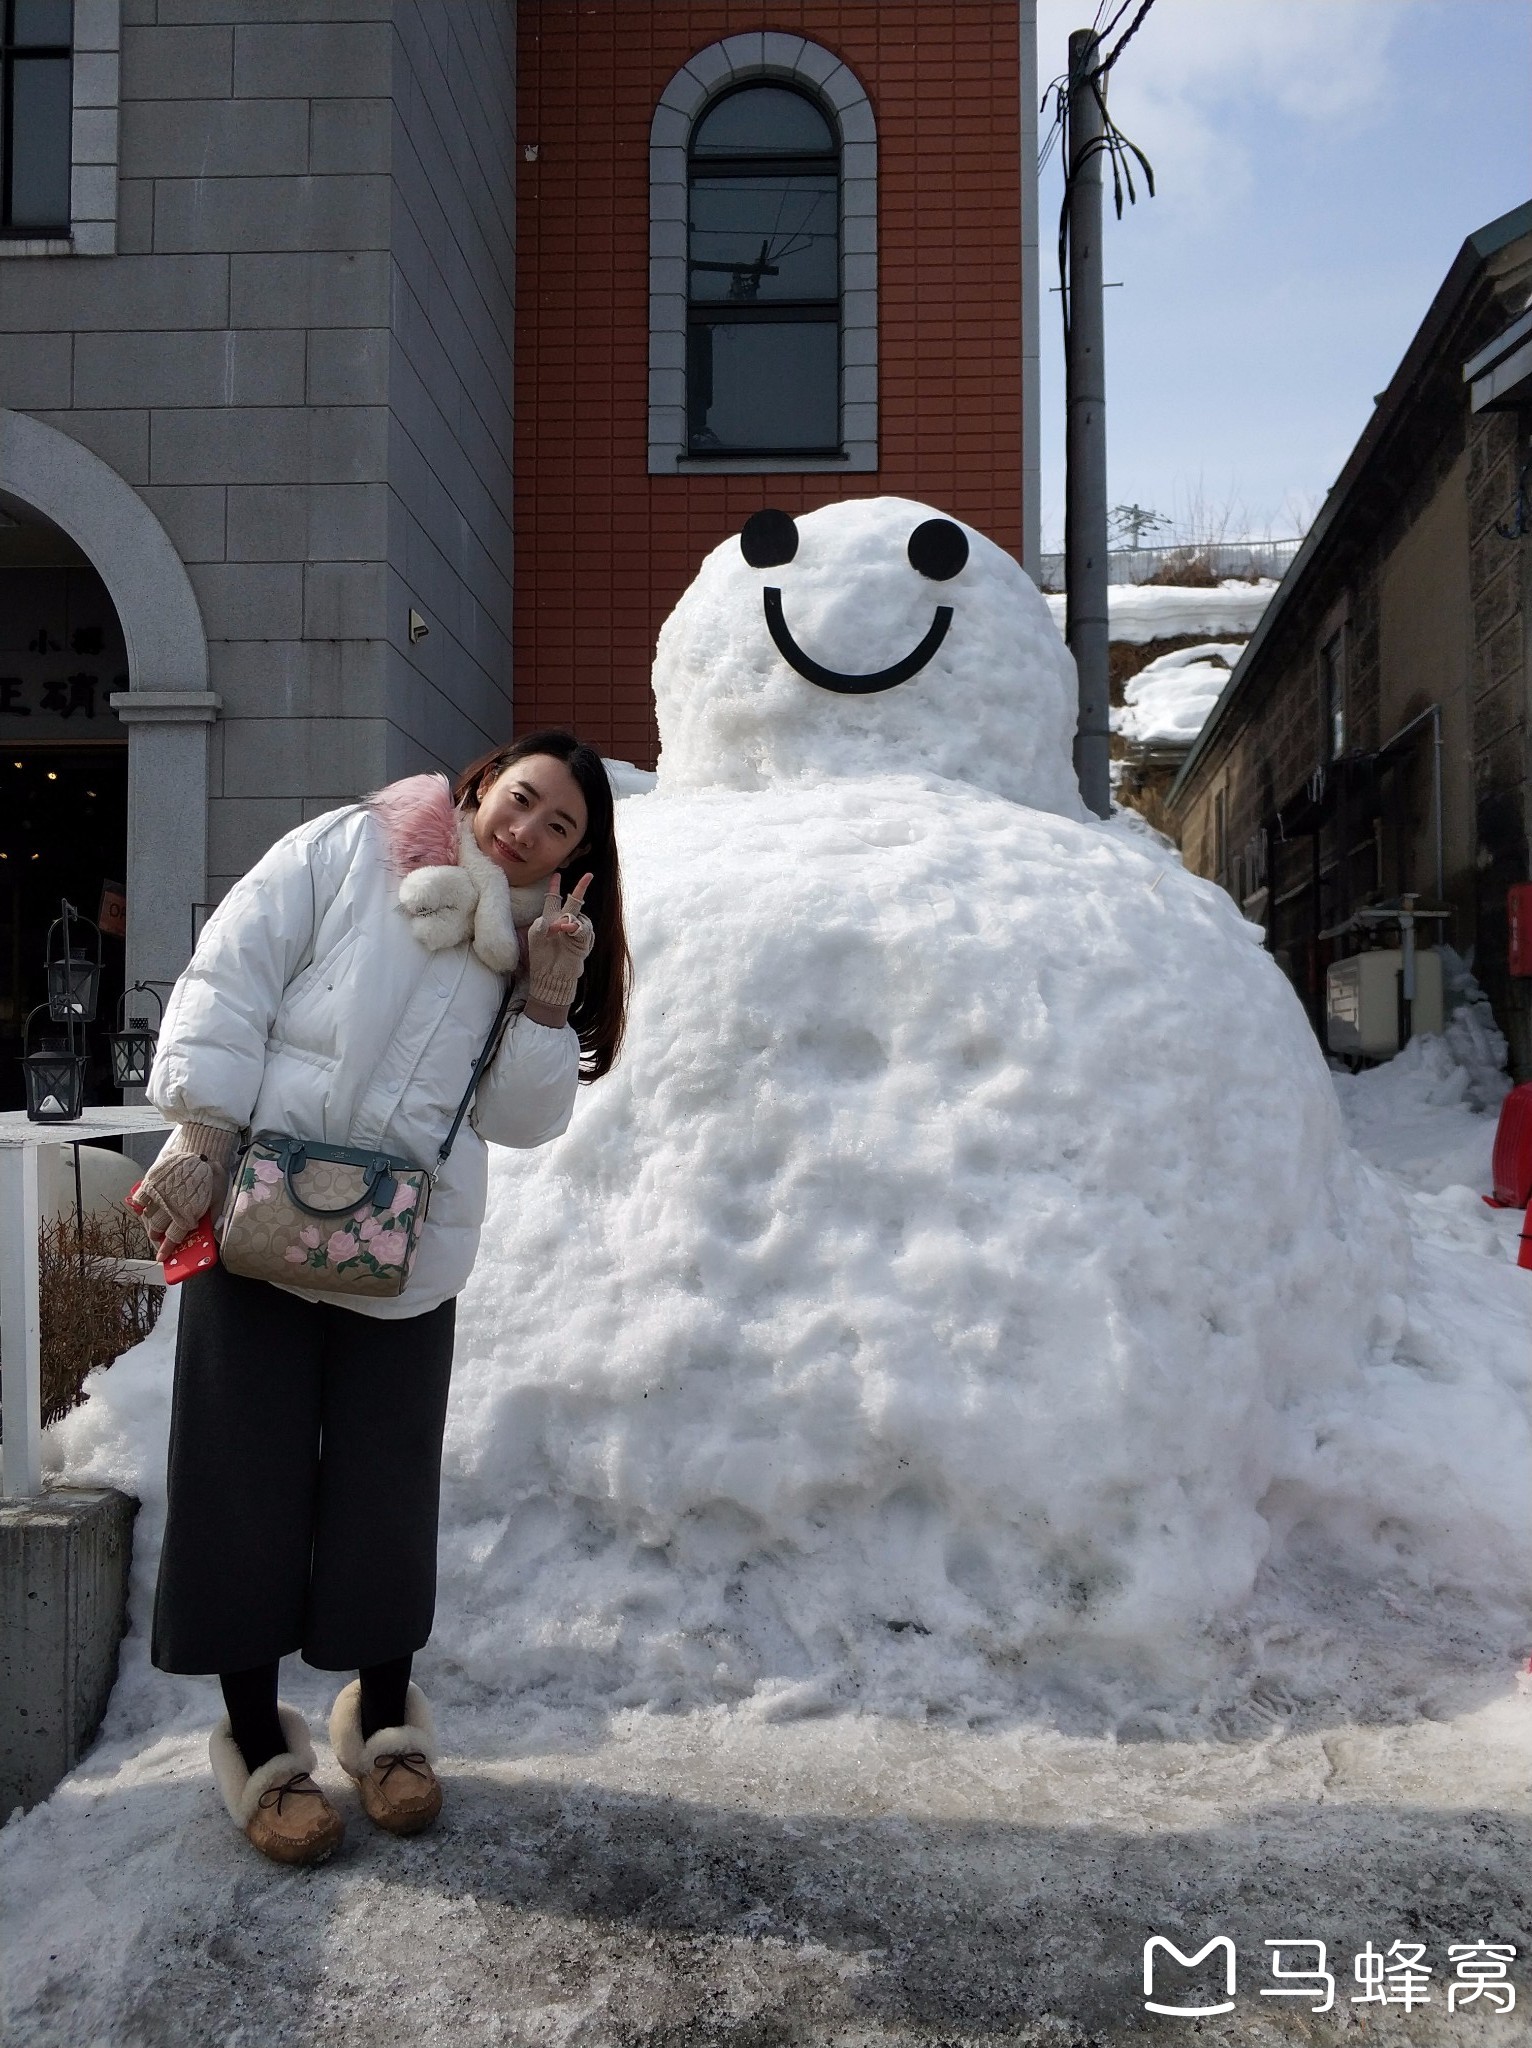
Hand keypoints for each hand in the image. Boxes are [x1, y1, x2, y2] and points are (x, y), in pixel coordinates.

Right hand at [133, 1121, 237, 1251]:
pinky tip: (142, 1208)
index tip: (161, 1258)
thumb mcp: (218, 1200)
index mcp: (187, 1214)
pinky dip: (139, 1205)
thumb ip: (212, 1219)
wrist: (201, 1151)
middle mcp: (170, 1207)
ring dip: (149, 1224)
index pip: (173, 1238)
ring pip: (148, 1217)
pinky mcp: (151, 1182)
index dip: (166, 1250)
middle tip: (158, 1238)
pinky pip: (139, 1199)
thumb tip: (210, 1234)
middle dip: (156, 1236)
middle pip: (157, 1229)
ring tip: (153, 1225)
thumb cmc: (212, 1176)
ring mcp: (158, 1195)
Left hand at [527, 871, 594, 1011]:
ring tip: (561, 928)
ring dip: (570, 920)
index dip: (555, 885)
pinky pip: (584, 929)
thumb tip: (551, 921)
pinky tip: (570, 930)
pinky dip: (577, 928)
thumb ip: (539, 926)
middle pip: (574, 901)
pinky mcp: (582, 942)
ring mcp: (574, 932)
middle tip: (589, 875)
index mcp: (550, 918)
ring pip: (580, 916)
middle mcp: (564, 922)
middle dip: (581, 887)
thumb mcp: (534, 939)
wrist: (550, 975)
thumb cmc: (540, 956)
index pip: (553, 898)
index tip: (557, 874)